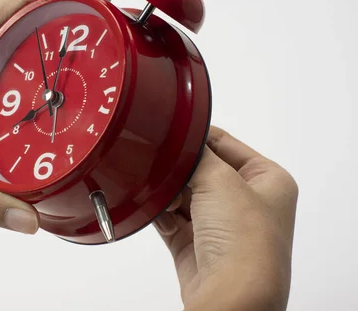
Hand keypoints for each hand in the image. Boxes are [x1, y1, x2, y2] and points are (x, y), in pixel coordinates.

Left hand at [0, 0, 76, 242]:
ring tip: (84, 79)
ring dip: (47, 78)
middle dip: (47, 30)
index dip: (24, 0)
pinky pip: (16, 130)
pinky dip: (40, 127)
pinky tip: (59, 140)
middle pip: (12, 48)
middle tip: (85, 31)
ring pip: (17, 89)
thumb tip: (30, 216)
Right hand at [154, 126, 297, 310]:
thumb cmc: (245, 242)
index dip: (197, 137)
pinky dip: (161, 213)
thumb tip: (180, 139)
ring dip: (168, 193)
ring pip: (183, 194)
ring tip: (161, 194)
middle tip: (163, 165)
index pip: (225, 143)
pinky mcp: (197, 244)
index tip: (172, 132)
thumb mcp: (220, 179)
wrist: (230, 294)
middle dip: (179, 170)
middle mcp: (247, 202)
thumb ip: (196, 154)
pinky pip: (171, 217)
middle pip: (201, 170)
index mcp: (268, 180)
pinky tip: (158, 212)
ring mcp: (221, 224)